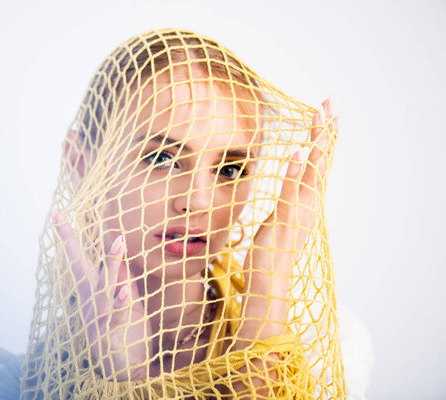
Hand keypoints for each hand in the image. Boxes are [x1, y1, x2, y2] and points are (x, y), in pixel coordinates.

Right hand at [52, 212, 151, 380]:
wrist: (127, 370)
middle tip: (67, 218)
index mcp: (92, 292)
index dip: (68, 237)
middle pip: (81, 270)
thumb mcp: (126, 301)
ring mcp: (97, 319)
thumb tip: (119, 253)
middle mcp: (90, 303)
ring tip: (119, 242)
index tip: (57, 214)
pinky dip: (120, 304)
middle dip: (73, 245)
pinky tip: (125, 292)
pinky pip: (115, 317)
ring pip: (102, 289)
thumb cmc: (126, 332)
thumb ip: (122, 279)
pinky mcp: (109, 335)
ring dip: (112, 266)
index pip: (79, 260)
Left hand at [239, 95, 339, 340]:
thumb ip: (286, 199)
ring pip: (311, 172)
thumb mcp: (278, 219)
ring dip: (316, 144)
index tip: (328, 114)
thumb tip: (287, 184)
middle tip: (332, 102)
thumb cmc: (270, 253)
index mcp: (305, 202)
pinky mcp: (284, 220)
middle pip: (320, 161)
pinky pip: (290, 193)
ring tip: (321, 117)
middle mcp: (307, 204)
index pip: (317, 163)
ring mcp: (298, 212)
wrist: (269, 282)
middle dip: (326, 131)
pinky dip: (295, 173)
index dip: (324, 138)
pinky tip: (298, 152)